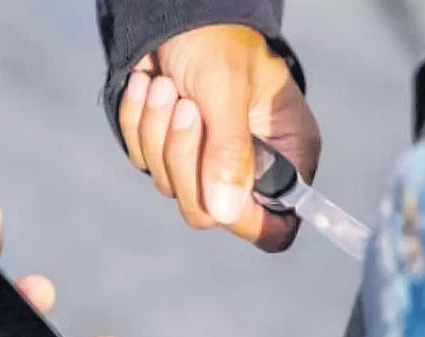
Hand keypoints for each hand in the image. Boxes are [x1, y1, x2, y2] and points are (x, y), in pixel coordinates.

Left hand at [119, 24, 320, 251]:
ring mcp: (206, 162)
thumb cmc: (217, 40)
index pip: (274, 227)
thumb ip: (229, 152)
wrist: (178, 12)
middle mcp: (249, 168)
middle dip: (184, 157)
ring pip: (169, 185)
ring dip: (157, 131)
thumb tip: (225, 212)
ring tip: (165, 86)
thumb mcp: (225, 90)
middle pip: (208, 210)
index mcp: (286, 157)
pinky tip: (148, 85)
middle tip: (184, 106)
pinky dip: (138, 122)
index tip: (217, 187)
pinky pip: (142, 161)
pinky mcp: (168, 151)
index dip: (245, 220)